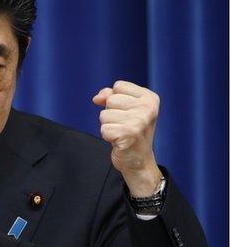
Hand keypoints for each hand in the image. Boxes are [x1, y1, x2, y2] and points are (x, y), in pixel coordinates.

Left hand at [92, 81, 163, 196]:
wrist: (139, 160)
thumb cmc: (130, 131)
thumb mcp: (126, 108)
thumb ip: (110, 95)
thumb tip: (97, 98)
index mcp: (150, 98)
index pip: (118, 86)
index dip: (116, 99)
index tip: (127, 112)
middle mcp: (147, 108)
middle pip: (110, 100)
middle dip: (111, 113)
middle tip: (124, 125)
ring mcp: (139, 122)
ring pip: (104, 115)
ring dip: (109, 125)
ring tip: (121, 132)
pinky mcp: (128, 135)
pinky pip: (104, 129)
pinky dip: (107, 136)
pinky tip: (119, 141)